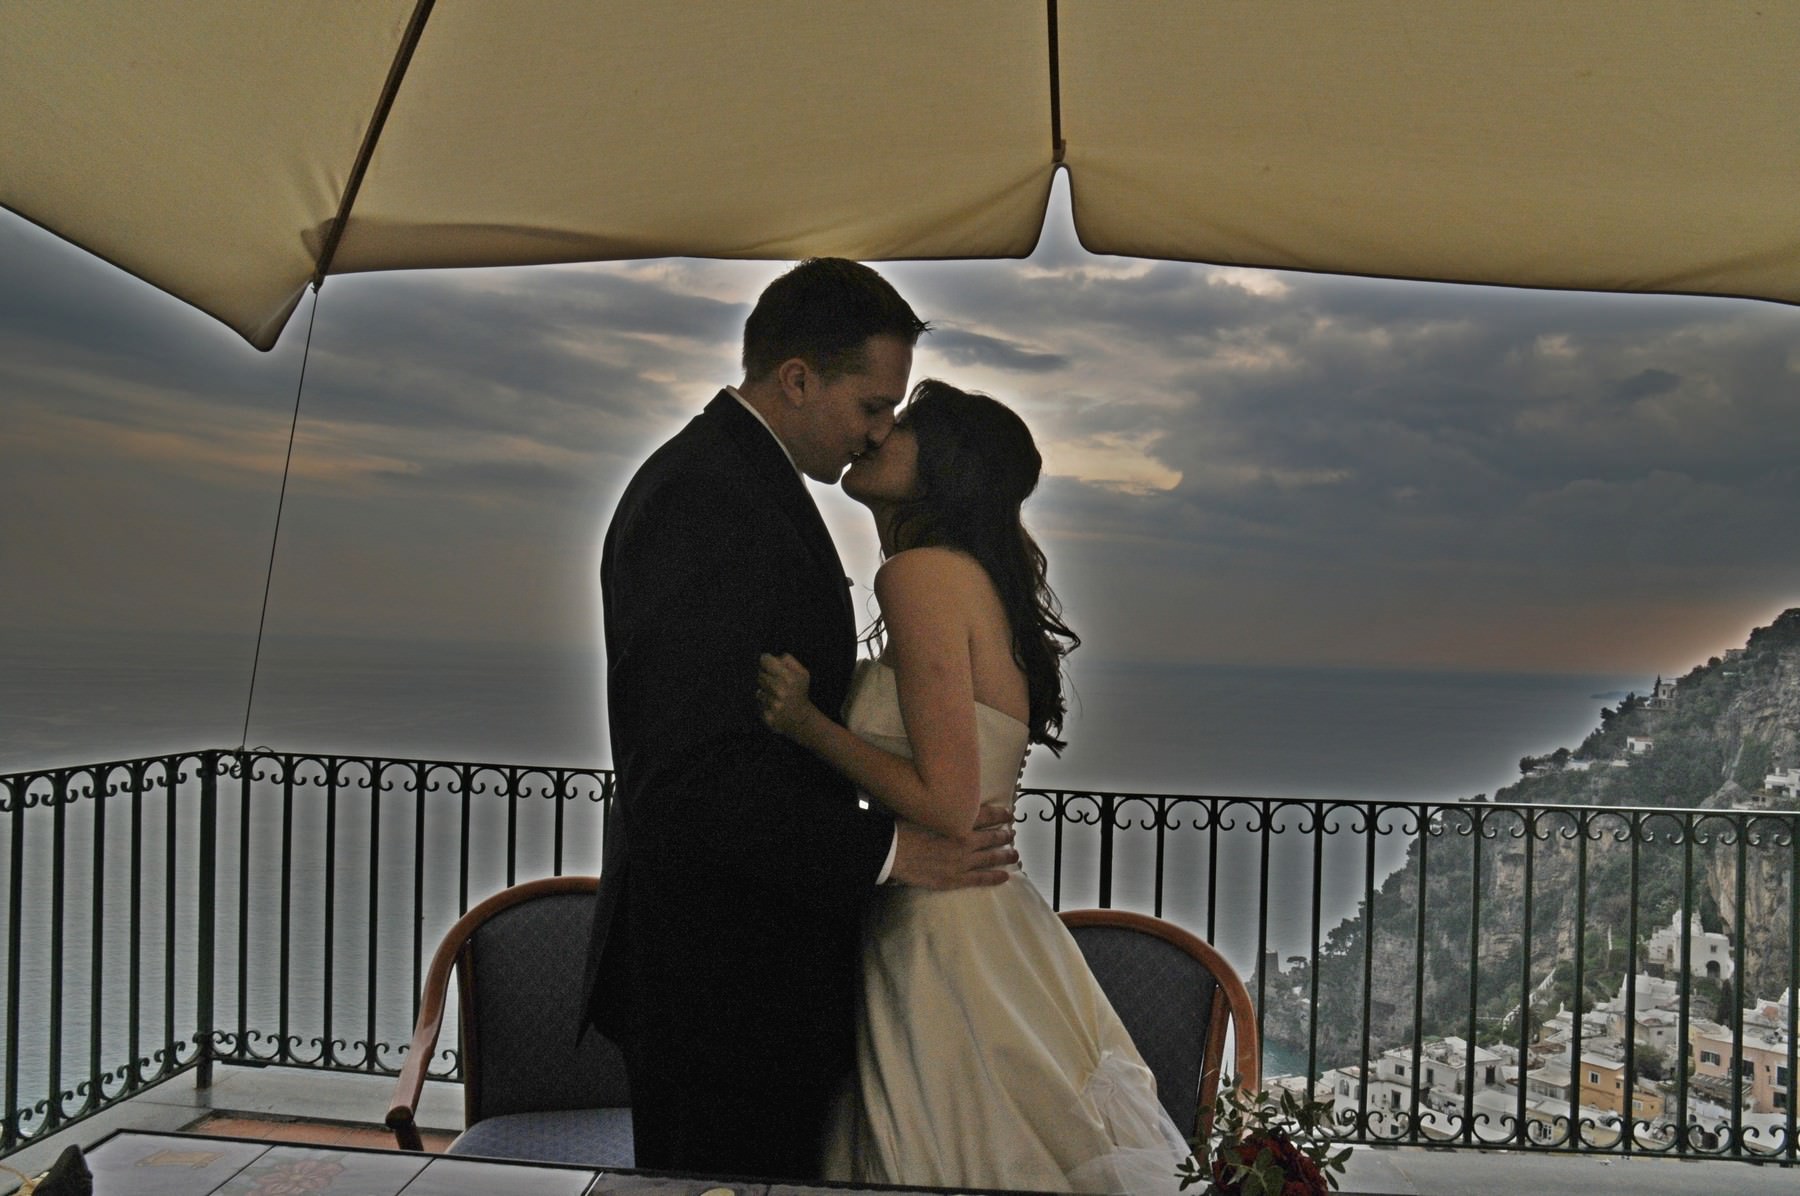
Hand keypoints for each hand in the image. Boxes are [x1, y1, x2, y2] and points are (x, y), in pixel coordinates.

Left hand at [757, 652, 816, 736]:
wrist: (802, 720)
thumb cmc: (800, 692)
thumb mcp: (802, 673)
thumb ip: (788, 660)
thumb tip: (771, 656)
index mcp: (789, 678)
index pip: (765, 661)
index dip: (766, 661)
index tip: (767, 663)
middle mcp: (780, 691)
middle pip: (760, 675)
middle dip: (766, 677)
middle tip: (775, 683)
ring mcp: (773, 705)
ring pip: (758, 691)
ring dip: (765, 692)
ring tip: (776, 696)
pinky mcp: (767, 717)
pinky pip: (758, 705)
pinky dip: (764, 705)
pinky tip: (774, 707)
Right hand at [888, 817, 1018, 889]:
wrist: (892, 851)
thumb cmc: (903, 828)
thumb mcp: (925, 811)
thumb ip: (941, 810)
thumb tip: (949, 806)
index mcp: (957, 821)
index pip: (985, 815)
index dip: (999, 814)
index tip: (1008, 814)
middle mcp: (964, 839)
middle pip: (991, 836)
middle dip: (1004, 835)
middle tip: (1012, 834)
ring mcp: (962, 861)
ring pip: (990, 857)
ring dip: (1005, 855)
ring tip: (1015, 854)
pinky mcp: (955, 878)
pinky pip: (980, 879)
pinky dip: (995, 877)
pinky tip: (1005, 876)